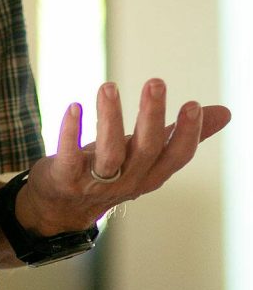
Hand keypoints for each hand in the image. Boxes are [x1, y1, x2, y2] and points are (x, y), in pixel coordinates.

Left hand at [15, 79, 230, 234]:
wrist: (63, 207)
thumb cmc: (111, 172)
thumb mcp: (148, 156)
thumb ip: (179, 134)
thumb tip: (225, 112)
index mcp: (151, 173)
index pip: (177, 157)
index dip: (187, 133)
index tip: (193, 104)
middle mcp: (128, 179)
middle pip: (145, 150)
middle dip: (151, 116)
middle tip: (156, 82)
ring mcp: (96, 182)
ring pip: (109, 153)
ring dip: (110, 118)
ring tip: (108, 86)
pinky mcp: (66, 178)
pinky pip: (69, 155)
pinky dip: (71, 131)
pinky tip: (74, 106)